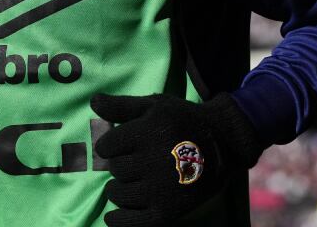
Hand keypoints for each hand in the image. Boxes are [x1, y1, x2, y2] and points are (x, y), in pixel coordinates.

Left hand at [90, 92, 263, 226]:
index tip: (118, 145)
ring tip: (126, 183)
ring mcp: (162, 189)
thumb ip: (121, 106)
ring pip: (119, 193)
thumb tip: (93, 102)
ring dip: (117, 189)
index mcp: (149, 133)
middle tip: (131, 162)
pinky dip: (119, 220)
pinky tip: (111, 218)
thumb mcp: (154, 105)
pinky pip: (134, 221)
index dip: (109, 145)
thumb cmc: (182, 120)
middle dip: (118, 165)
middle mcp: (154, 161)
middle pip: (115, 169)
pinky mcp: (169, 211)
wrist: (223, 143)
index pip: (107, 146)